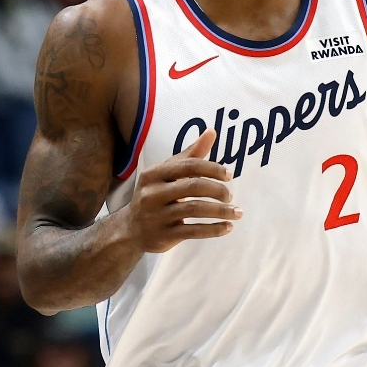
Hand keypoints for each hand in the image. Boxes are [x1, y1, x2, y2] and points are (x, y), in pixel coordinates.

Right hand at [127, 129, 239, 252]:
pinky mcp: (163, 235)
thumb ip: (190, 154)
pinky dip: (214, 229)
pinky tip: (227, 227)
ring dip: (221, 211)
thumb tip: (212, 131)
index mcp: (154, 174)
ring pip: (195, 209)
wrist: (130, 230)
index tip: (229, 175)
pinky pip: (193, 231)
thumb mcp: (167, 173)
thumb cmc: (155, 195)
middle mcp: (153, 193)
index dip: (212, 168)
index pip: (188, 165)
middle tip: (230, 195)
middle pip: (193, 186)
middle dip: (217, 190)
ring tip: (236, 212)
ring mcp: (157, 216)